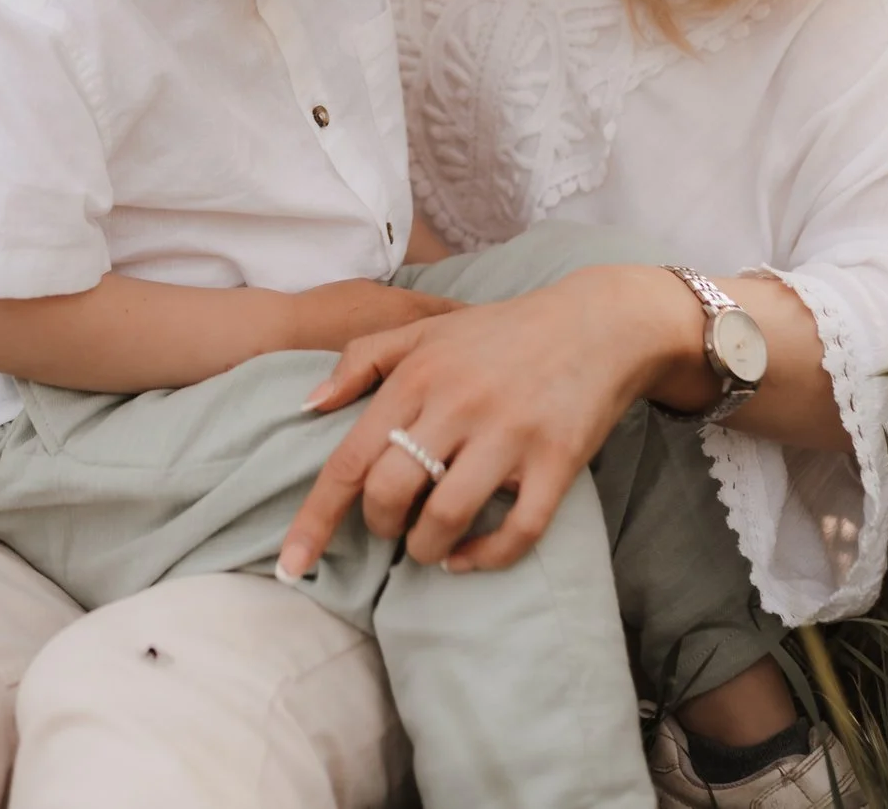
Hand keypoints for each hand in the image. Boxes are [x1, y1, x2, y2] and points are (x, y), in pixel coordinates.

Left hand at [279, 264, 706, 576]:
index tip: (291, 564)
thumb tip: (309, 405)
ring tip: (428, 546)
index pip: (350, 460)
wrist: (596, 323)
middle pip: (389, 492)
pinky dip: (485, 558)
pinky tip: (468, 558)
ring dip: (426, 548)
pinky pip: (516, 532)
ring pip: (445, 517)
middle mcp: (457, 405)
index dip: (315, 519)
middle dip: (380, 526)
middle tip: (392, 526)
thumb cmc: (500, 333)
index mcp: (418, 377)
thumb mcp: (423, 332)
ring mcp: (508, 435)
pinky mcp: (556, 461)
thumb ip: (360, 359)